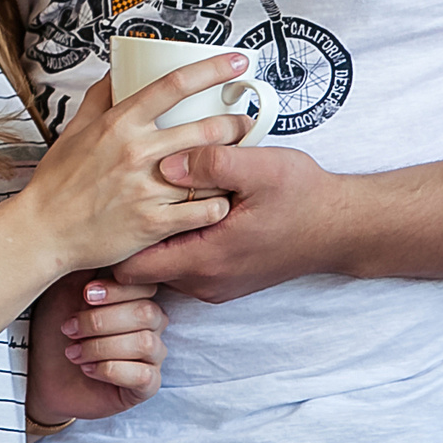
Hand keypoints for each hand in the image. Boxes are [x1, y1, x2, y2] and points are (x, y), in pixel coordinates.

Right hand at [20, 55, 247, 272]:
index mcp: (119, 124)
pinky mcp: (154, 223)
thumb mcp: (74, 130)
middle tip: (245, 123)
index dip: (212, 69)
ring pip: (212, 171)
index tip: (236, 62)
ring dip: (233, 164)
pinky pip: (205, 210)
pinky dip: (220, 202)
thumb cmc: (58, 182)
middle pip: (207, 128)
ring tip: (239, 161)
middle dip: (236, 123)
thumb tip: (116, 70)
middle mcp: (136, 152)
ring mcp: (147, 189)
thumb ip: (100, 97)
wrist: (44, 232)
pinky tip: (221, 198)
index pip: (174, 85)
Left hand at [27, 275, 169, 424]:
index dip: (117, 290)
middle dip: (101, 321)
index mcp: (136, 296)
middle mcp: (152, 324)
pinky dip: (110, 370)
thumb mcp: (66, 290)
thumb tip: (100, 239)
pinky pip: (144, 376)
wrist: (40, 373)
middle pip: (147, 313)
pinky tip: (88, 369)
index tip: (85, 295)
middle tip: (69, 329)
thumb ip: (87, 267)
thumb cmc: (55, 328)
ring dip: (101, 347)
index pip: (146, 285)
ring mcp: (153, 356)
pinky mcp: (147, 386)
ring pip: (145, 344)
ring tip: (73, 352)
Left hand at [114, 142, 343, 302]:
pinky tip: (176, 205)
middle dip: (125, 237)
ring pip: (162, 265)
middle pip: (141, 269)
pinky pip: (184, 262)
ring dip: (151, 236)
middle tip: (109, 199)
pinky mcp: (226, 276)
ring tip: (138, 197)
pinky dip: (173, 239)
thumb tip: (167, 159)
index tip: (98, 210)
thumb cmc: (304, 198)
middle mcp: (205, 281)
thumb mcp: (260, 168)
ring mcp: (215, 283)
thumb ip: (212, 162)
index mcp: (205, 259)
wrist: (343, 227)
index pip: (131, 269)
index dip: (110, 243)